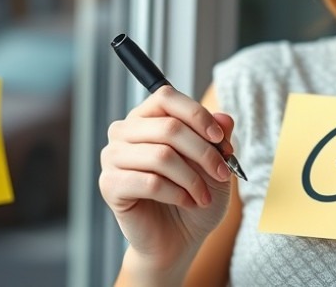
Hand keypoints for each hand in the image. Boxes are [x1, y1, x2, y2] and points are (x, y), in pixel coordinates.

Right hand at [99, 86, 235, 269]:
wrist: (178, 238)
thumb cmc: (194, 195)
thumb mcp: (215, 163)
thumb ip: (219, 137)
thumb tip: (226, 118)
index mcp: (146, 117)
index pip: (166, 96)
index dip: (197, 115)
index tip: (221, 138)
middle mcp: (124, 132)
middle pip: (169, 127)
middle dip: (204, 152)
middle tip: (222, 173)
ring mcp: (112, 157)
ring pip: (161, 156)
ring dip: (192, 178)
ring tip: (205, 195)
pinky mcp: (109, 185)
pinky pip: (150, 182)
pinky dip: (177, 193)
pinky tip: (187, 202)